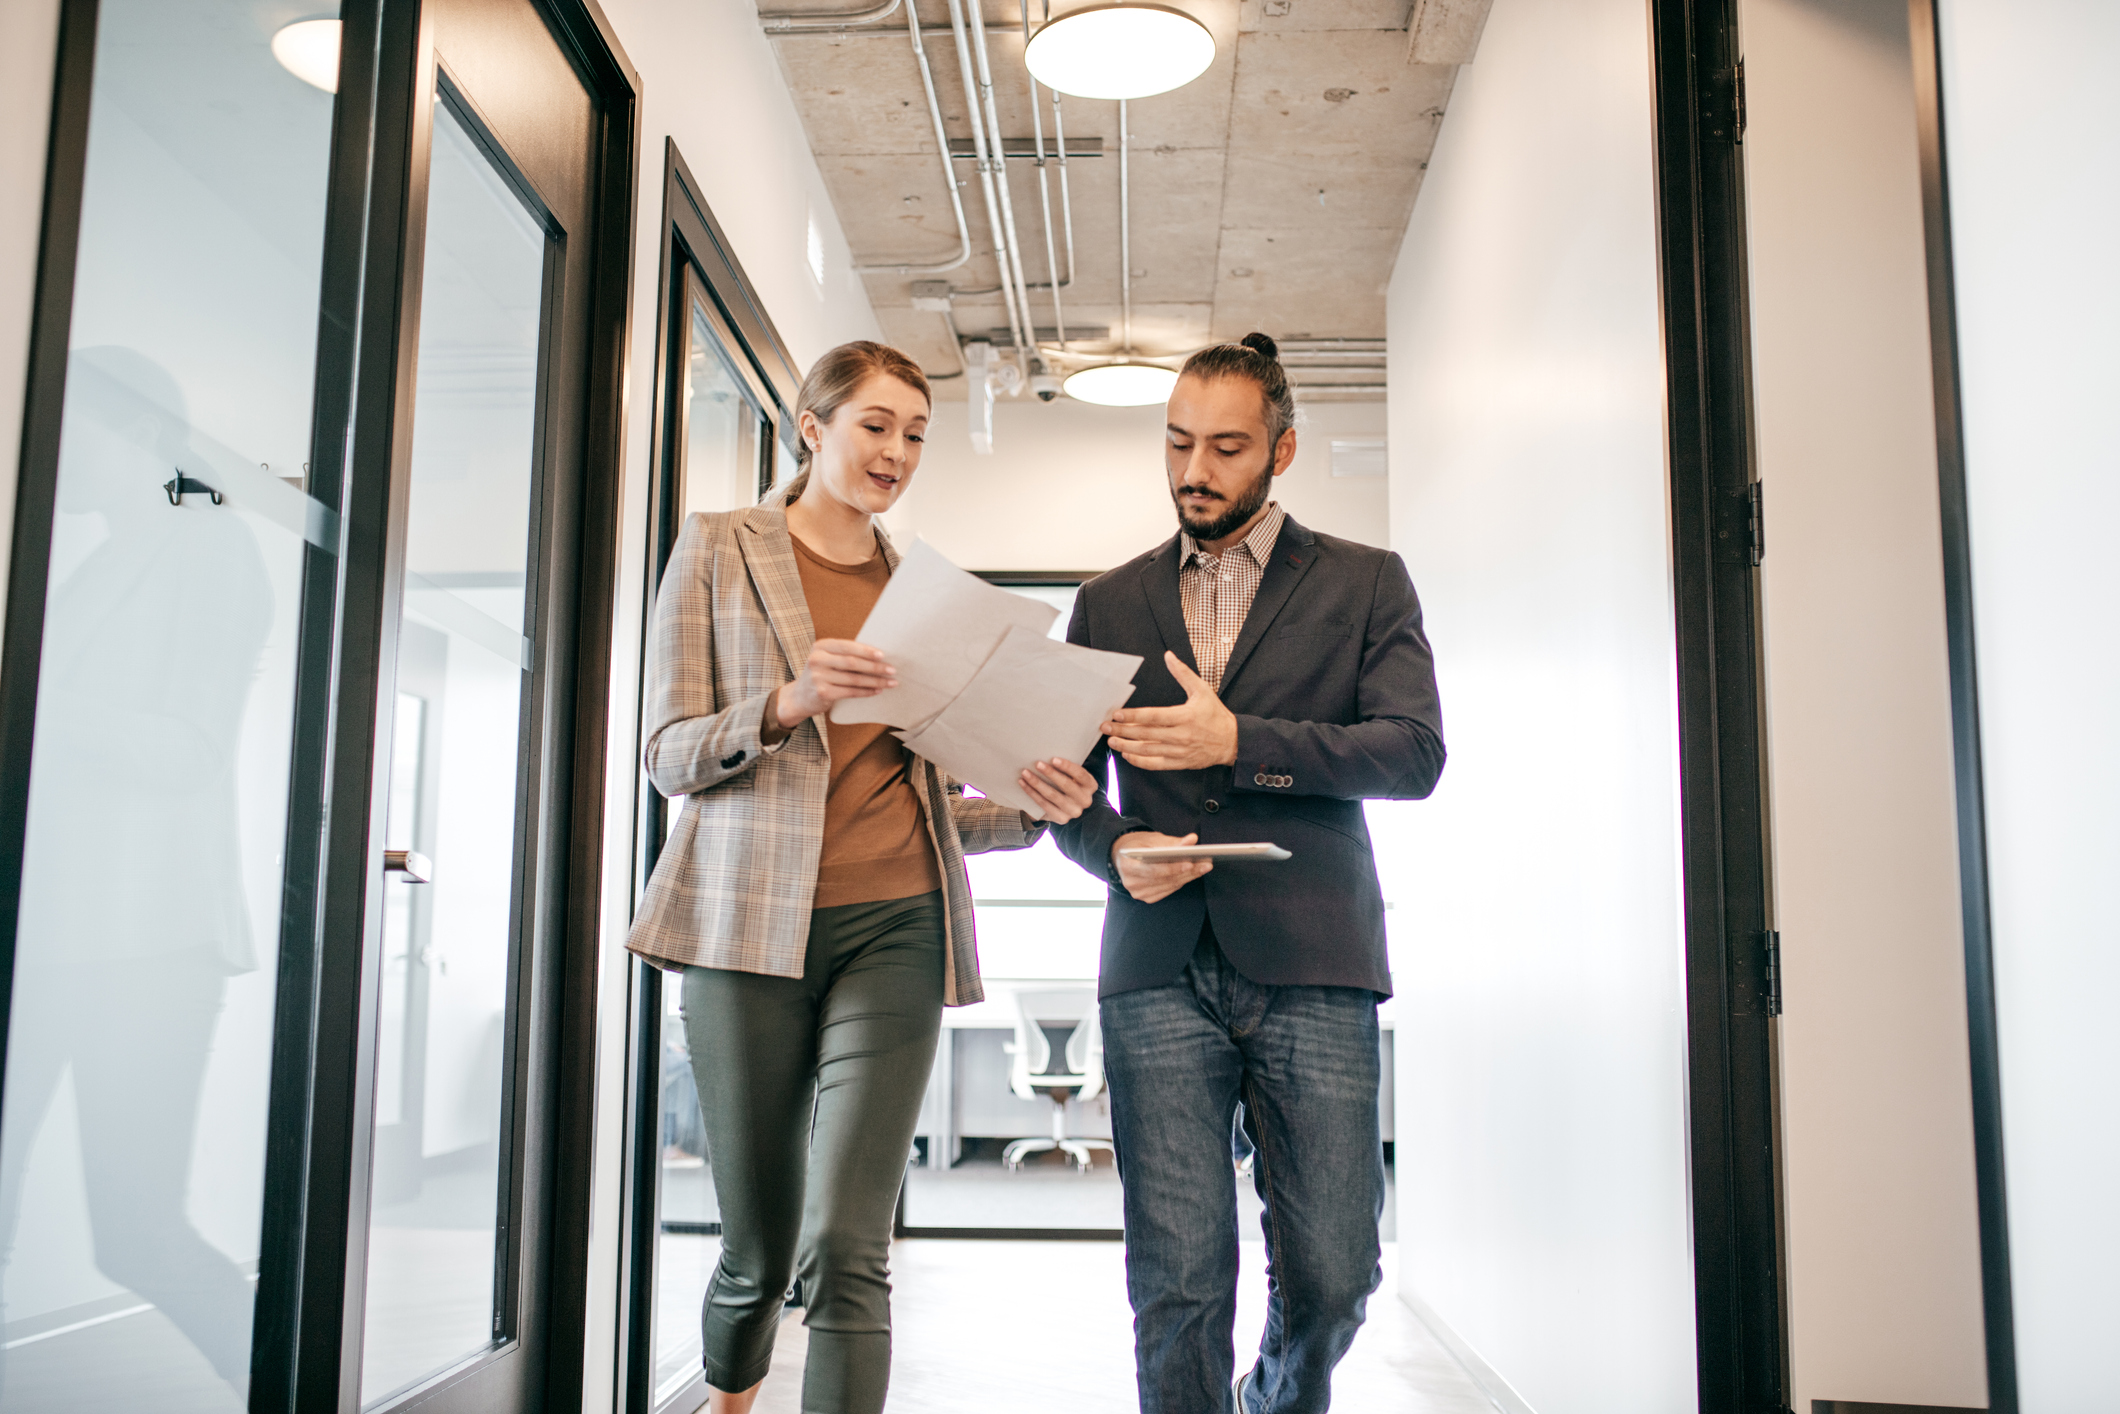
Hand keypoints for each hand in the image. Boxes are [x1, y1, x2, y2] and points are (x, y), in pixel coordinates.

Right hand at [777, 638, 894, 727]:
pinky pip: (850, 692)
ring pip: (854, 679)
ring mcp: (818, 677)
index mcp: (820, 646)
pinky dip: (866, 692)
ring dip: (875, 681)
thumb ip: (844, 654)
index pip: (847, 646)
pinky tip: (877, 691)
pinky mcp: (823, 693)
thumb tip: (878, 655)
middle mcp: (817, 660)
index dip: (866, 651)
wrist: (798, 697)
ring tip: (890, 682)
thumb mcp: (826, 659)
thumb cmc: (820, 674)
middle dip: (875, 667)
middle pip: (852, 663)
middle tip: (892, 670)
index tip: (883, 655)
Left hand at [1018, 758, 1097, 822]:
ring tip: (1025, 773)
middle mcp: (1085, 800)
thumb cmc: (1067, 783)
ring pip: (1053, 795)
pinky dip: (1032, 793)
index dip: (1067, 767)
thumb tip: (1046, 754)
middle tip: (1037, 764)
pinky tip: (1023, 783)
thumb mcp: (1072, 776)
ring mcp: (1074, 811)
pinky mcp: (1061, 819)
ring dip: (1037, 783)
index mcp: (1090, 785)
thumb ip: (1065, 768)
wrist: (1064, 806)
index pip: (1080, 774)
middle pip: (1066, 785)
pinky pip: (1044, 804)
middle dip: (1050, 773)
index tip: (1053, 759)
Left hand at [1101, 652, 1238, 771]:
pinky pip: (1156, 764)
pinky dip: (1140, 761)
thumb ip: (1183, 673)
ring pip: (1148, 750)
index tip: (1116, 714)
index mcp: (1185, 716)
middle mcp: (1181, 735)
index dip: (1133, 716)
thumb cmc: (1215, 715)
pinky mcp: (1180, 763)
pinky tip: (1127, 755)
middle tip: (1105, 727)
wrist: (1232, 742)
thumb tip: (1169, 655)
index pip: (1153, 716)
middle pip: (1146, 734)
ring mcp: (1180, 751)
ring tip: (1112, 741)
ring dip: (1127, 746)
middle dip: (1123, 730)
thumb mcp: (1202, 690)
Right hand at [1111, 831, 1212, 903]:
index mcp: (1128, 865)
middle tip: (1205, 864)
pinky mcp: (1147, 897)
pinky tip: (1191, 874)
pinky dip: (1180, 882)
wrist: (1122, 857)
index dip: (1172, 868)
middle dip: (1187, 871)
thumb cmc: (1137, 845)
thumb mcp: (1151, 839)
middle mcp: (1132, 883)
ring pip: (1170, 886)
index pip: (1154, 870)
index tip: (1190, 863)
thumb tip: (1192, 840)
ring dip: (1188, 877)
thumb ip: (1172, 842)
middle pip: (1165, 879)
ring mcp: (1139, 892)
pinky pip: (1168, 890)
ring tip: (1203, 867)